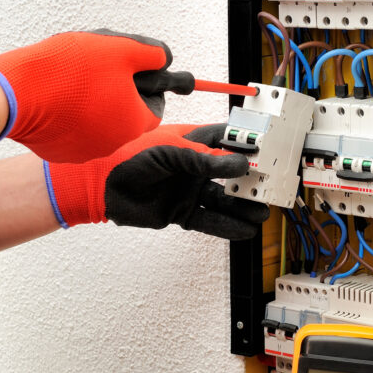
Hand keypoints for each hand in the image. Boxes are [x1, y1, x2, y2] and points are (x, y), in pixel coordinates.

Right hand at [0, 30, 175, 162]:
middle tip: (97, 69)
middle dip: (115, 92)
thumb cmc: (70, 69)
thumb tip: (162, 58)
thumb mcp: (120, 49)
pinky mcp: (58, 152)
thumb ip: (150, 53)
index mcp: (134, 124)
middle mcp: (113, 145)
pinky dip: (68, 115)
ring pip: (97, 124)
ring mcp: (84, 152)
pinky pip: (71, 132)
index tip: (131, 71)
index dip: (146, 85)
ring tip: (72, 79)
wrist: (16, 93)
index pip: (154, 107)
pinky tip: (55, 96)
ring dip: (91, 103)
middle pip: (124, 115)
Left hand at [44, 124, 269, 239]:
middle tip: (272, 188)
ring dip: (243, 208)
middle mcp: (193, 168)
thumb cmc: (128, 159)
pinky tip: (245, 232)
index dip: (248, 145)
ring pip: (223, 201)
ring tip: (263, 214)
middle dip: (251, 182)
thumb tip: (238, 164)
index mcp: (190, 143)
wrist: (100, 188)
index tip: (269, 151)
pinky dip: (227, 227)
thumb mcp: (168, 153)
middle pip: (231, 174)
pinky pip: (209, 221)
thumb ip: (202, 160)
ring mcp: (188, 191)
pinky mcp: (180, 213)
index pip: (226, 141)